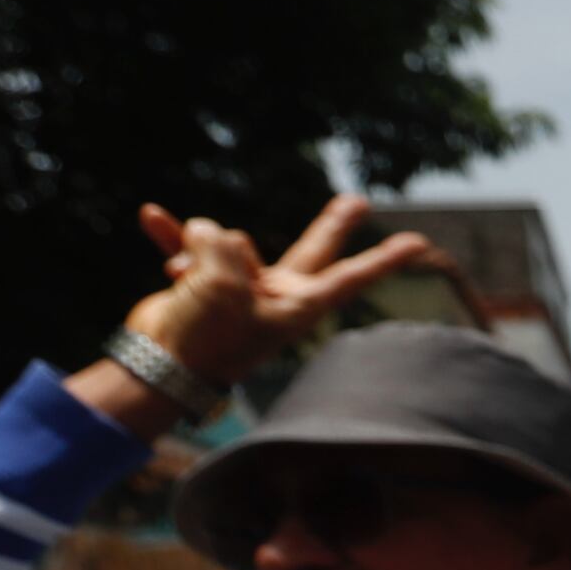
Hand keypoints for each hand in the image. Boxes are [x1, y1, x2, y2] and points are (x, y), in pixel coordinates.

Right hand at [121, 195, 444, 398]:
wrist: (157, 367)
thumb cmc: (204, 337)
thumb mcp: (222, 286)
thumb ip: (221, 246)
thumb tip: (202, 230)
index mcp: (297, 305)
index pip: (349, 276)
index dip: (383, 259)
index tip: (419, 243)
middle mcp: (274, 294)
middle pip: (311, 251)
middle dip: (333, 225)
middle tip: (357, 202)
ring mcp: (238, 288)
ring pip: (226, 242)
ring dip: (197, 252)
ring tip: (185, 279)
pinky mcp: (201, 283)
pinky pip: (188, 248)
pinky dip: (170, 236)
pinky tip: (151, 215)